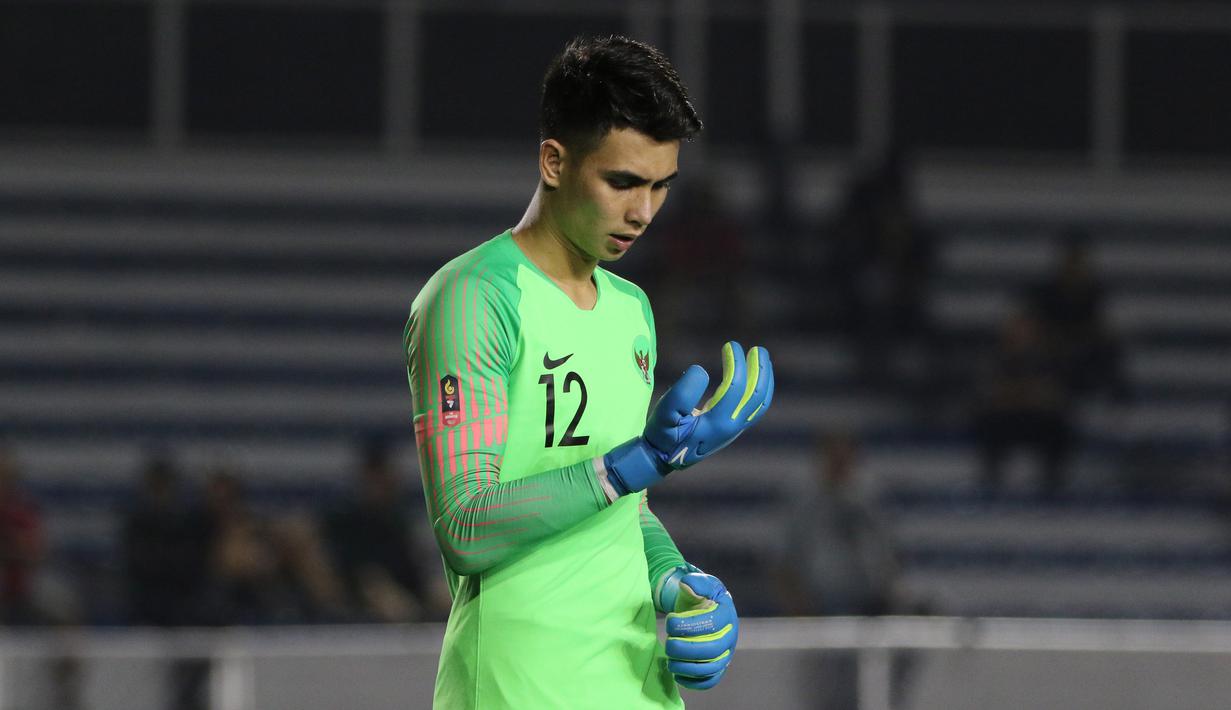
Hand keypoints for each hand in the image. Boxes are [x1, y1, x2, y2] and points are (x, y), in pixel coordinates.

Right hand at [601, 341, 772, 495]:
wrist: (662, 459)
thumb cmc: (662, 434)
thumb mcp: (664, 413)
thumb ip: (682, 393)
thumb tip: (702, 370)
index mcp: (717, 424)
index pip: (736, 388)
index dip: (736, 364)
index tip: (730, 345)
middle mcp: (731, 428)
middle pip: (756, 396)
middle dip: (759, 370)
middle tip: (757, 349)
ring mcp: (734, 430)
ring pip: (760, 403)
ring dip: (765, 379)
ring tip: (762, 358)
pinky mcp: (732, 429)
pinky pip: (755, 408)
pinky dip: (760, 389)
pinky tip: (756, 376)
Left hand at [663, 570, 737, 689]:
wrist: (701, 609)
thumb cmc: (699, 596)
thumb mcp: (699, 584)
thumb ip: (695, 582)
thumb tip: (687, 584)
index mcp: (727, 615)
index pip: (712, 625)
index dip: (688, 626)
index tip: (669, 621)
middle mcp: (730, 637)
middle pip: (713, 650)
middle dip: (686, 649)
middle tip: (667, 643)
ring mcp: (726, 654)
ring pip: (711, 669)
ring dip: (688, 668)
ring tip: (669, 661)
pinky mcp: (718, 667)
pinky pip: (710, 681)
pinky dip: (693, 682)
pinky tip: (677, 674)